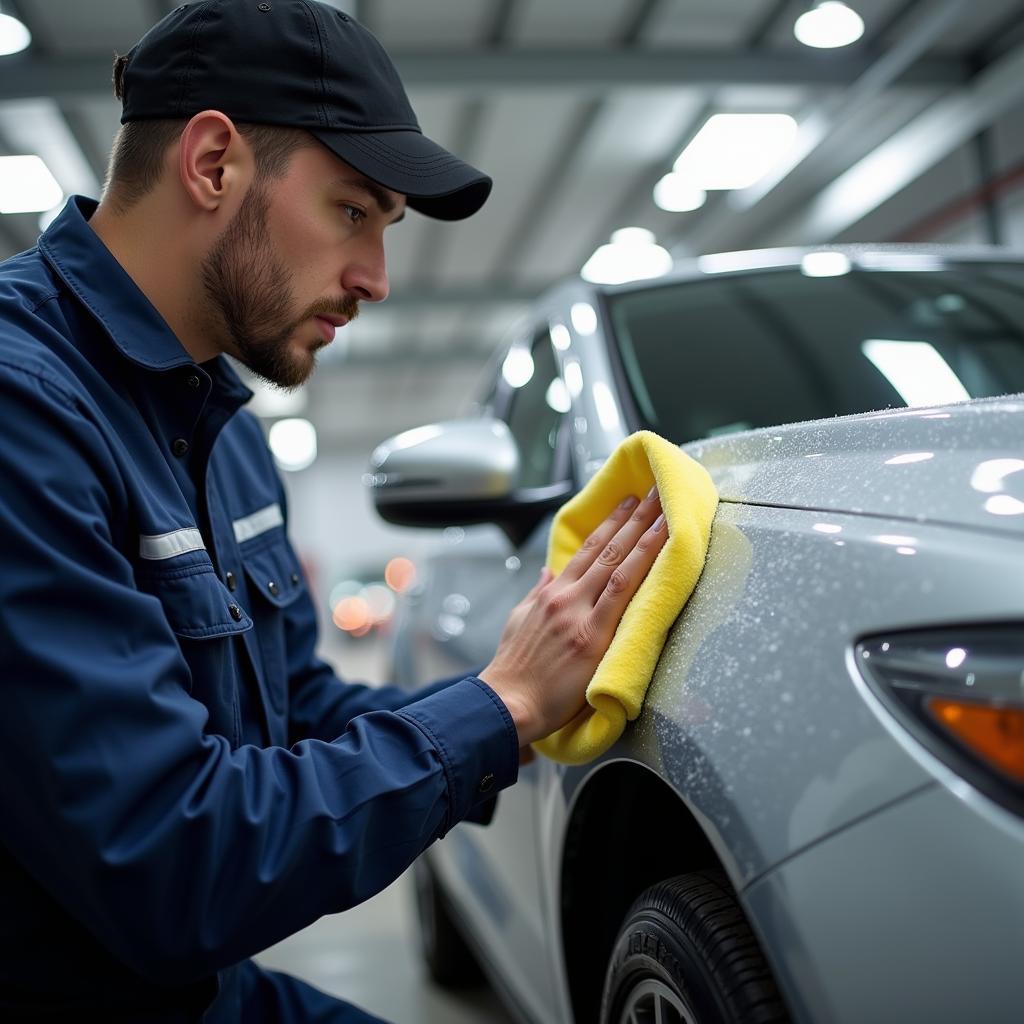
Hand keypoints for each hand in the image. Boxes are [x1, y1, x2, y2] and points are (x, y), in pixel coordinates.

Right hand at [480, 488, 667, 747]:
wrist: (507, 703)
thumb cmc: (514, 670)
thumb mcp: (520, 622)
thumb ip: (537, 594)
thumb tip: (548, 573)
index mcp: (551, 594)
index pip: (586, 551)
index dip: (610, 525)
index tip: (627, 504)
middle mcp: (566, 597)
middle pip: (606, 549)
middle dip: (633, 518)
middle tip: (654, 492)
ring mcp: (579, 614)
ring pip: (617, 563)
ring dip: (642, 533)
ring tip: (663, 510)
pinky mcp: (592, 637)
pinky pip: (622, 594)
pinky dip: (642, 567)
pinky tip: (658, 550)